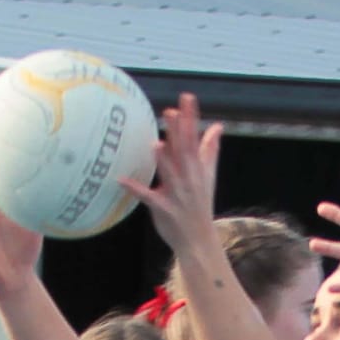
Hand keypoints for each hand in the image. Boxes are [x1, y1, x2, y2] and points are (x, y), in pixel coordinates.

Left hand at [118, 93, 221, 254]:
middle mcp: (188, 179)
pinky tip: (122, 179)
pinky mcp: (164, 209)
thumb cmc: (200, 206)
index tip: (187, 98)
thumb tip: (217, 126)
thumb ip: (210, 149)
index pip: (195, 138)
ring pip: (169, 174)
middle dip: (178, 133)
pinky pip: (148, 197)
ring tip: (157, 144)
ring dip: (163, 160)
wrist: (199, 241)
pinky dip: (135, 189)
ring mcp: (177, 195)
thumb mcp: (208, 176)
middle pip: (183, 152)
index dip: (191, 118)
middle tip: (170, 111)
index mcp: (197, 169)